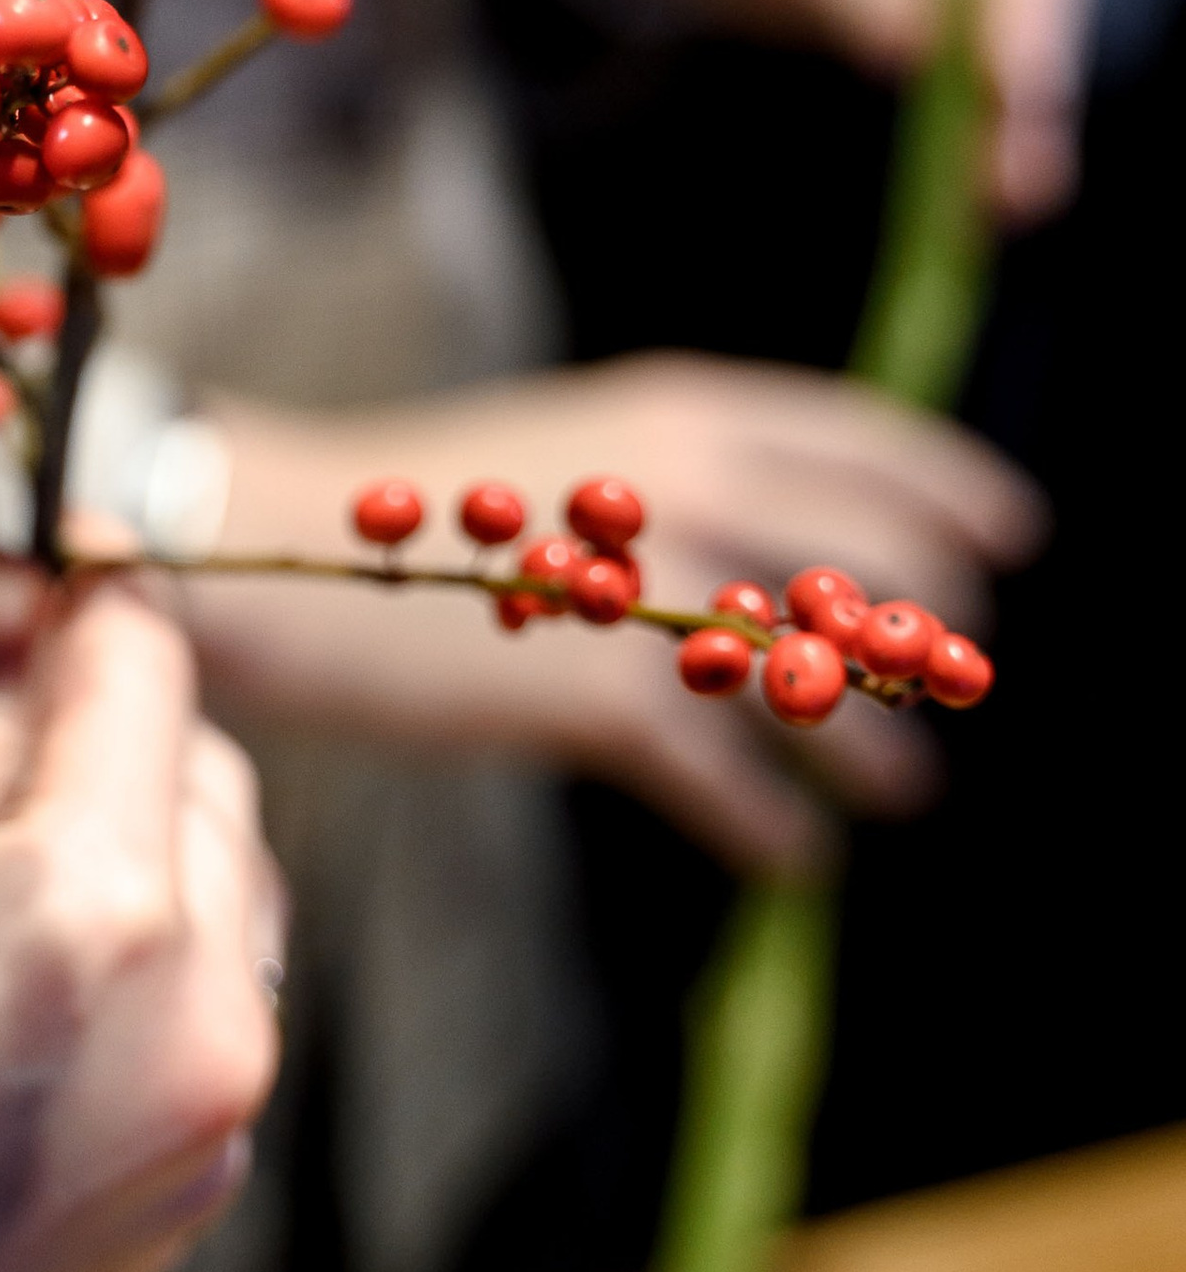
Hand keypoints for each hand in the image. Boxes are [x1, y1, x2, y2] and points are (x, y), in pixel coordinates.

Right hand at [0, 581, 279, 1271]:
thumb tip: (26, 647)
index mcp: (99, 912)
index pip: (144, 671)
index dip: (80, 595)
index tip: (18, 560)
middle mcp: (204, 1020)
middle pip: (206, 781)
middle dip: (107, 721)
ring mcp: (209, 1129)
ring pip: (221, 899)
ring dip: (129, 837)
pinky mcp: (184, 1207)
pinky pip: (199, 1017)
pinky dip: (131, 955)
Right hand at [180, 358, 1044, 877]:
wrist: (263, 541)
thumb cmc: (402, 509)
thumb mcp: (563, 453)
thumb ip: (672, 480)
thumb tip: (769, 542)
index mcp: (686, 411)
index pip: (875, 441)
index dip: (957, 495)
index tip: (1008, 540)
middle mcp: (697, 486)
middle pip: (881, 565)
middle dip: (934, 636)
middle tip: (950, 688)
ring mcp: (657, 592)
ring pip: (824, 686)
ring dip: (877, 752)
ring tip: (900, 795)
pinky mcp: (605, 696)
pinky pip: (735, 781)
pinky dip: (776, 829)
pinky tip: (792, 859)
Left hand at [580, 0, 1097, 220]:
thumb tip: (921, 47)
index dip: (1024, 14)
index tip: (1012, 84)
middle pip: (1039, 1)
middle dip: (1027, 90)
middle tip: (1016, 177)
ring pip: (1018, 54)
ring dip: (1009, 131)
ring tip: (1003, 204)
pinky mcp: (963, 14)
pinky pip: (980, 82)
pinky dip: (973, 135)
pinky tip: (974, 202)